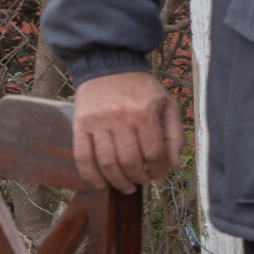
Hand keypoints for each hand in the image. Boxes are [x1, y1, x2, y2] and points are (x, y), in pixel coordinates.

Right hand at [71, 71, 182, 192]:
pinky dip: (90, 175)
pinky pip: (82, 156)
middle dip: (139, 178)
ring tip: (126, 186)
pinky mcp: (79, 125)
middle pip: (129, 161)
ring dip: (118, 181)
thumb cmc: (142, 89)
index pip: (153, 152)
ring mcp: (97, 123)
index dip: (158, 169)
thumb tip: (174, 165)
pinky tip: (100, 185)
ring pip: (107, 162)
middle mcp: (120, 118)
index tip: (159, 176)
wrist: (110, 68)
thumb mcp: (167, 105)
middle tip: (143, 182)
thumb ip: (174, 135)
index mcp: (144, 113)